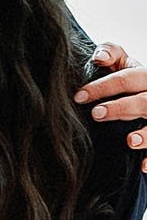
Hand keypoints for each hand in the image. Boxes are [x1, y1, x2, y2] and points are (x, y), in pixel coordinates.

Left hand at [76, 50, 146, 170]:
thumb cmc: (134, 81)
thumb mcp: (125, 64)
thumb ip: (112, 53)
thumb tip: (99, 57)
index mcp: (146, 77)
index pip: (126, 78)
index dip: (102, 86)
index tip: (79, 96)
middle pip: (144, 102)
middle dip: (121, 108)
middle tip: (96, 114)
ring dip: (146, 135)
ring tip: (130, 140)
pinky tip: (144, 166)